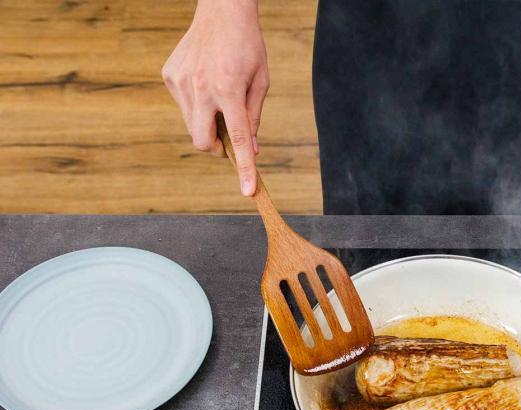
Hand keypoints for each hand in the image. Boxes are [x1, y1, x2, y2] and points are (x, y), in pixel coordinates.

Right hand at [162, 0, 268, 195]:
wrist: (221, 10)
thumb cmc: (248, 46)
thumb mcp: (261, 82)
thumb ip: (254, 118)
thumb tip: (250, 151)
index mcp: (228, 90)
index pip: (237, 139)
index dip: (243, 168)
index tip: (247, 191)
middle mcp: (200, 88)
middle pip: (203, 142)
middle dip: (216, 148)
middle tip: (229, 138)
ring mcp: (181, 82)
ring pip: (192, 125)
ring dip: (207, 123)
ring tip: (220, 96)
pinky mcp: (169, 76)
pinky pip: (184, 105)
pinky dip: (197, 104)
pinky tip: (206, 81)